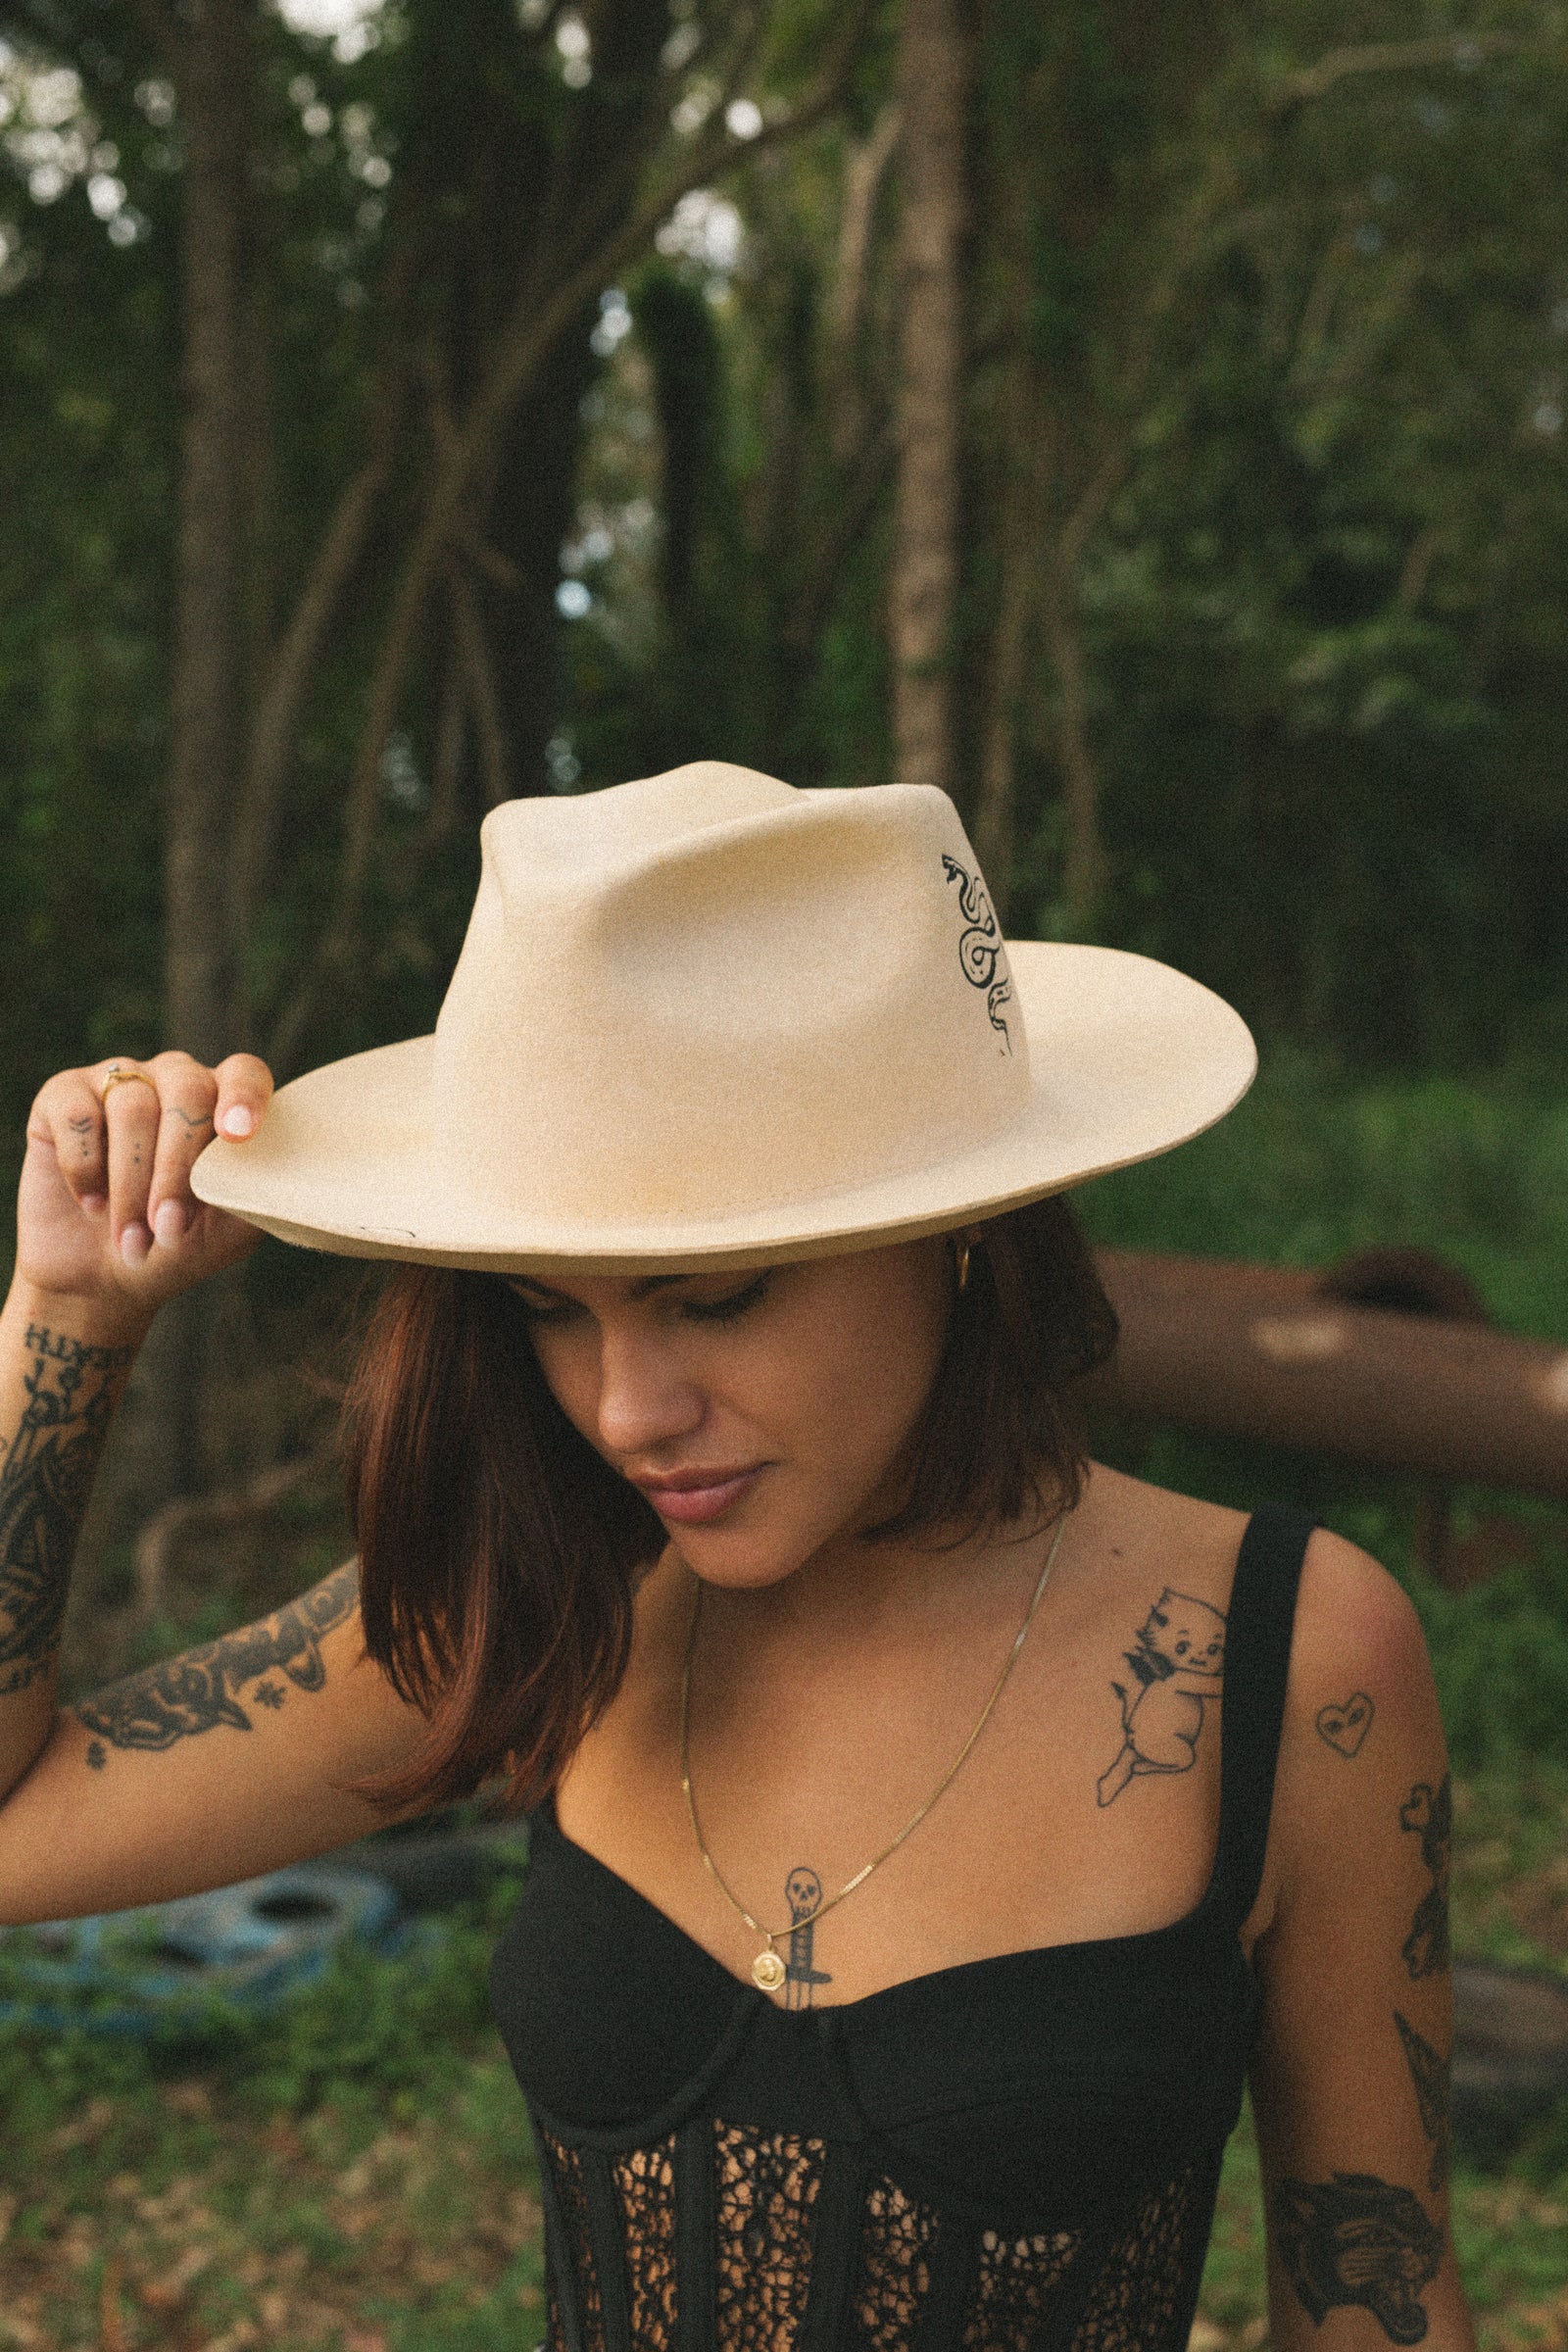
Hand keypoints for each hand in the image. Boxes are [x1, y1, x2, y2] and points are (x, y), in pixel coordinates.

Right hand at [16, 1053, 274, 1332]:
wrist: (102, 1278)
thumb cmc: (177, 1247)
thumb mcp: (230, 1229)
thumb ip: (256, 1190)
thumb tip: (279, 1172)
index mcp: (224, 1103)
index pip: (245, 1074)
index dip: (244, 1097)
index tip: (238, 1135)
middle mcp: (175, 1080)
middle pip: (188, 1091)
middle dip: (178, 1168)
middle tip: (169, 1228)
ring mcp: (119, 1082)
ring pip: (132, 1107)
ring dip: (132, 1185)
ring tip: (132, 1240)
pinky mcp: (63, 1097)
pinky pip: (78, 1114)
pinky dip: (84, 1167)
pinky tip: (92, 1204)